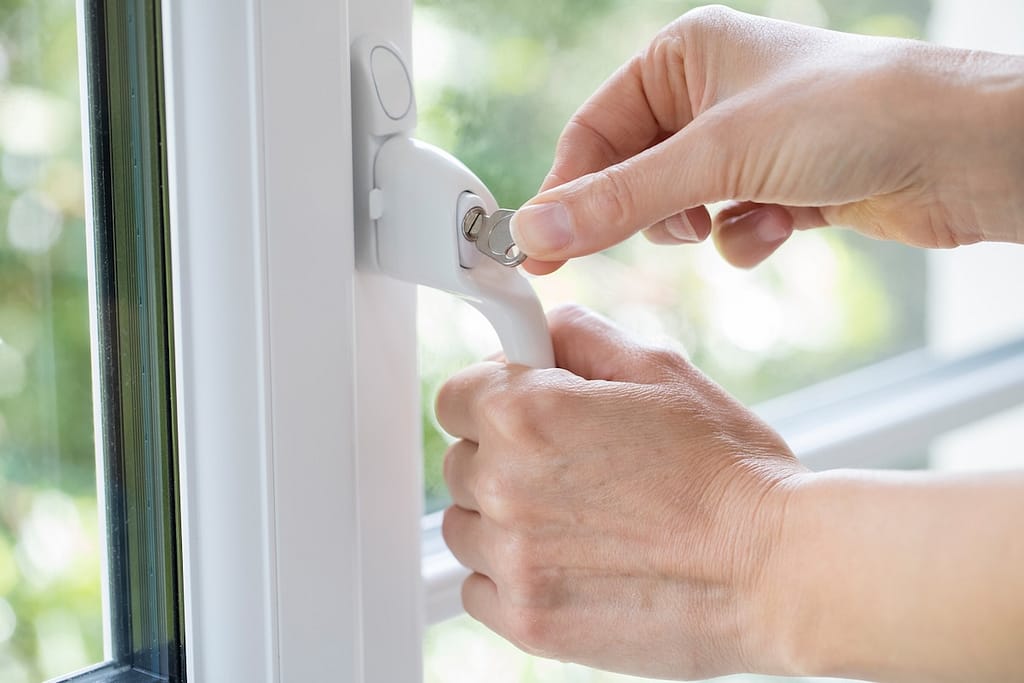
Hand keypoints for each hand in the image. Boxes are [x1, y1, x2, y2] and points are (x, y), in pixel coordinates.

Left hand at [435, 305, 805, 678]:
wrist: (775, 570)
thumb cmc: (728, 471)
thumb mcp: (659, 371)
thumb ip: (580, 337)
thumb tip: (538, 333)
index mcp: (527, 413)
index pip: (455, 397)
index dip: (490, 398)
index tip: (517, 412)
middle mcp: (506, 484)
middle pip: (458, 462)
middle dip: (500, 457)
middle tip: (568, 467)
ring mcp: (514, 558)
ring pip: (465, 528)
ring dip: (501, 520)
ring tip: (574, 520)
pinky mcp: (529, 620)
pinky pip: (478, 590)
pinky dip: (509, 577)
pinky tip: (565, 564)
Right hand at [510, 6, 1023, 273]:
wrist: (959, 152)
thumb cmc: (847, 114)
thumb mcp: (715, 157)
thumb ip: (618, 200)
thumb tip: (537, 228)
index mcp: (683, 57)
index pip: (593, 132)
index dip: (565, 191)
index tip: (536, 247)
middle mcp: (709, 96)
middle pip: (632, 175)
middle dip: (647, 212)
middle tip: (632, 244)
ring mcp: (745, 143)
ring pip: (677, 209)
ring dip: (704, 225)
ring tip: (739, 213)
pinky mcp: (778, 186)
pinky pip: (727, 228)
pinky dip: (747, 236)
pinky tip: (785, 225)